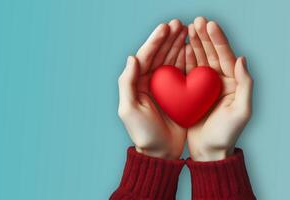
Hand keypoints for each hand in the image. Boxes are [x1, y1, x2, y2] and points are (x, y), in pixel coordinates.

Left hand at [118, 20, 186, 159]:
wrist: (160, 152)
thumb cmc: (142, 133)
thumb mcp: (129, 109)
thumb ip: (127, 83)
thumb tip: (131, 58)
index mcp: (136, 83)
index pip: (144, 57)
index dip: (154, 41)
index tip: (165, 27)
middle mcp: (149, 82)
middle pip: (159, 54)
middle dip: (168, 38)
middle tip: (179, 23)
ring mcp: (164, 86)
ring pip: (171, 60)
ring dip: (178, 44)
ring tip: (187, 30)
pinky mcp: (177, 93)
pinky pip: (182, 72)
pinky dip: (187, 59)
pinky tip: (193, 49)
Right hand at [185, 17, 253, 160]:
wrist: (209, 151)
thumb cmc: (226, 134)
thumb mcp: (241, 111)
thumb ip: (245, 84)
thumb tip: (242, 58)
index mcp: (233, 83)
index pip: (226, 56)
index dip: (217, 40)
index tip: (208, 24)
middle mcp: (219, 81)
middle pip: (212, 54)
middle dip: (204, 37)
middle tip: (195, 21)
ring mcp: (204, 86)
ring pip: (200, 60)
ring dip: (193, 44)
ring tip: (186, 29)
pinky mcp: (191, 92)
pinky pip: (188, 72)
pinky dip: (185, 59)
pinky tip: (180, 49)